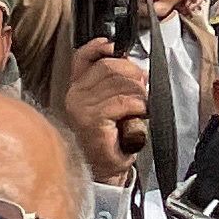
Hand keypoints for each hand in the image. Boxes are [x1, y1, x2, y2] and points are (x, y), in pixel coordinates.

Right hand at [62, 37, 148, 175]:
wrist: (103, 171)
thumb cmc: (109, 141)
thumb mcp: (111, 107)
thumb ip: (114, 86)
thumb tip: (134, 68)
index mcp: (77, 89)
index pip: (83, 57)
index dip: (101, 47)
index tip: (116, 47)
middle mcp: (75, 95)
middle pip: (108, 66)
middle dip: (133, 72)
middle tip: (143, 86)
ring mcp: (81, 107)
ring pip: (119, 83)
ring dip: (138, 93)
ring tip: (140, 108)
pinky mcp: (92, 119)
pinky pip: (123, 101)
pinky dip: (137, 107)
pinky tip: (137, 116)